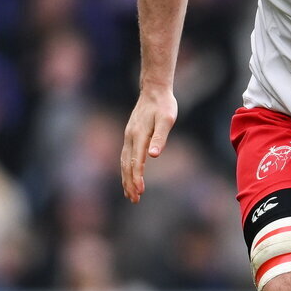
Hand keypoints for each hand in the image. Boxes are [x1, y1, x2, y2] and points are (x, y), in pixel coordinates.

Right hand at [120, 87, 177, 201]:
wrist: (154, 90)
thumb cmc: (164, 105)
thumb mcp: (167, 120)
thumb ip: (160, 137)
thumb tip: (153, 155)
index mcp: (139, 135)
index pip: (136, 161)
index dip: (137, 177)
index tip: (140, 191)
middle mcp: (130, 137)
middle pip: (126, 165)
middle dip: (129, 183)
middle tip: (134, 200)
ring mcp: (128, 136)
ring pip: (123, 162)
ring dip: (126, 179)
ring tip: (130, 195)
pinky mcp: (130, 135)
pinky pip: (125, 156)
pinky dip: (125, 169)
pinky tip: (128, 177)